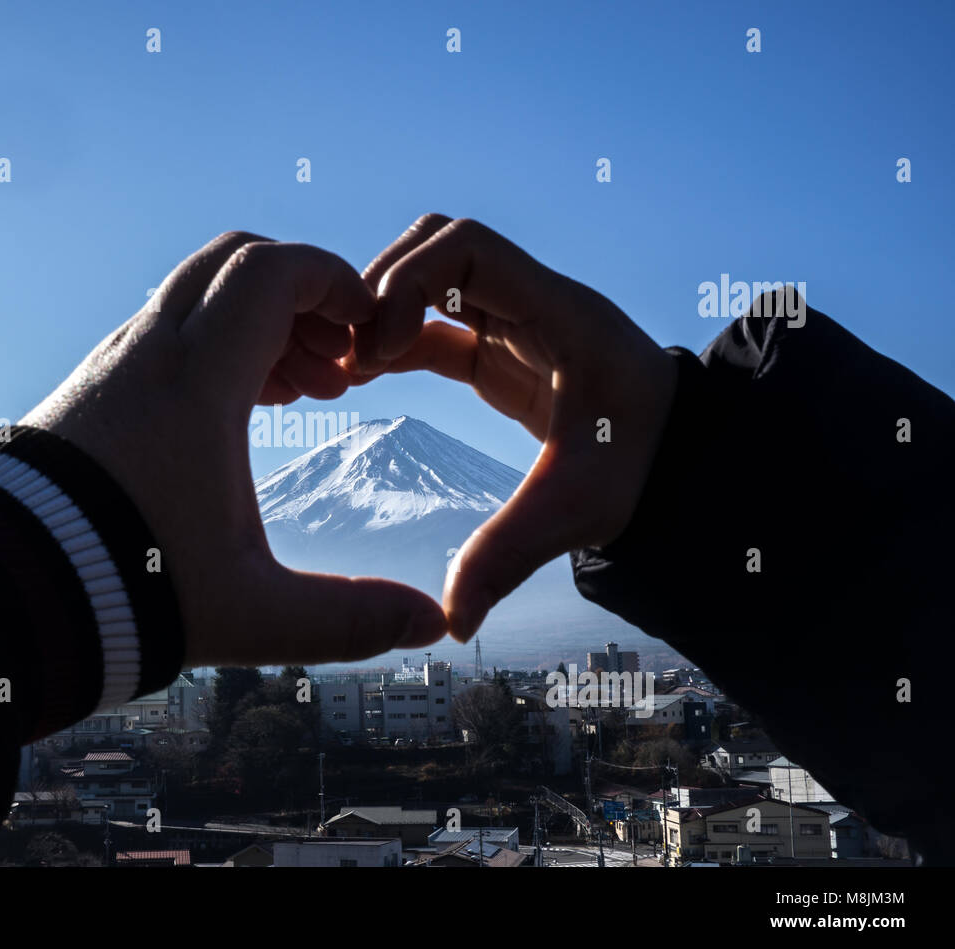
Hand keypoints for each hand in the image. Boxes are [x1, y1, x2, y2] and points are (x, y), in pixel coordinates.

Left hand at [21, 232, 448, 665]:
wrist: (3, 592)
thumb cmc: (129, 592)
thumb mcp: (254, 613)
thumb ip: (349, 618)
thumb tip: (430, 624)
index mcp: (195, 382)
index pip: (271, 271)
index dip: (334, 281)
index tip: (369, 330)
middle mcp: (149, 353)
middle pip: (234, 260)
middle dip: (301, 293)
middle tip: (339, 362)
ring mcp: (113, 364)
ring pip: (198, 294)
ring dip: (260, 323)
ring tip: (304, 393)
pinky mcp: (92, 388)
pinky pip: (167, 329)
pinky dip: (218, 344)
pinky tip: (244, 411)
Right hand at [346, 215, 678, 639]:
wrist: (682, 461)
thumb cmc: (642, 469)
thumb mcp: (576, 509)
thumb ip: (510, 555)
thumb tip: (454, 622)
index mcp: (558, 314)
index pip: (467, 247)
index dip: (409, 281)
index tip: (380, 346)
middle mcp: (531, 303)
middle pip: (436, 244)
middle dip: (382, 287)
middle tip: (351, 354)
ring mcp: (513, 323)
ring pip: (428, 276)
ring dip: (381, 311)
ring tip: (346, 370)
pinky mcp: (498, 352)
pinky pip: (432, 324)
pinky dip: (393, 341)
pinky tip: (362, 378)